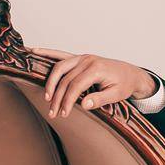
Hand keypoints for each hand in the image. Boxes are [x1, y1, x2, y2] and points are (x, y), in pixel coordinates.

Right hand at [35, 49, 155, 117]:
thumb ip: (100, 99)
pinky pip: (60, 55)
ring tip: (47, 97)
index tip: (63, 114)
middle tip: (53, 112)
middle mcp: (87, 60)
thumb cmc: (124, 85)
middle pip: (65, 78)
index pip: (75, 86)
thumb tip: (83, 104)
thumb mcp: (116, 95)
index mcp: (96, 68)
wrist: (130, 73)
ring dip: (50, 82)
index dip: (67, 100)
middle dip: (57, 96)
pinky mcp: (79, 57)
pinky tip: (34, 51)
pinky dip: (47, 53)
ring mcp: (82, 57)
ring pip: (59, 67)